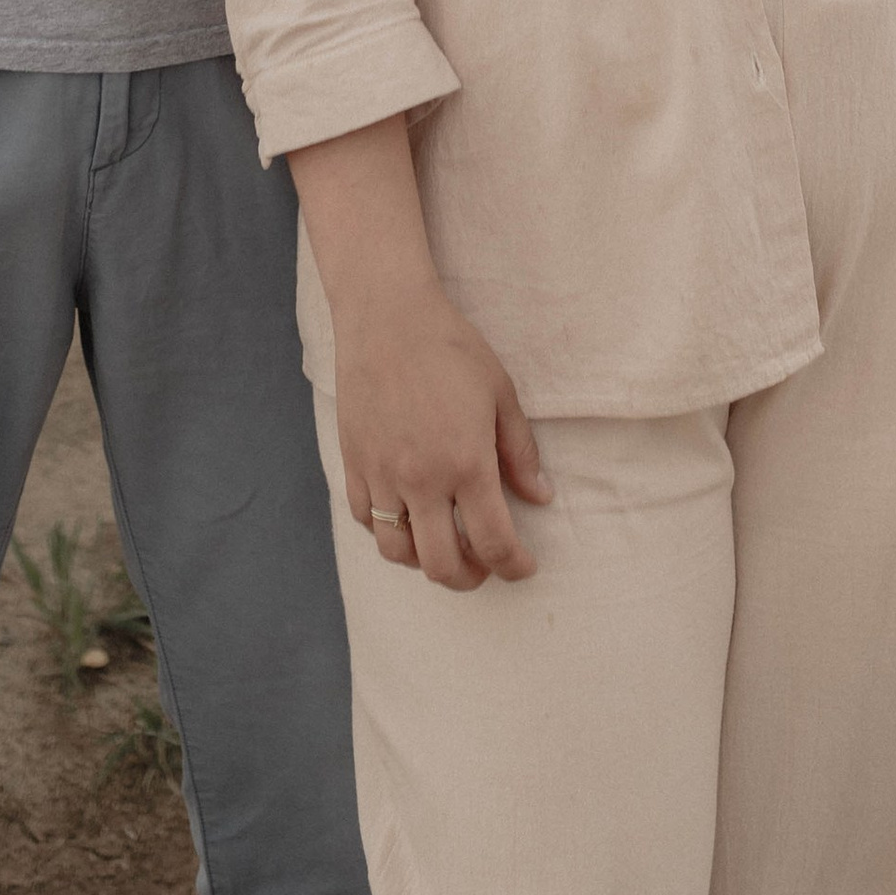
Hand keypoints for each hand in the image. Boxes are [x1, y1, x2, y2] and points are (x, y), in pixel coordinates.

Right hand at [334, 276, 551, 591]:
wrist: (387, 316)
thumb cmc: (451, 348)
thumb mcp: (500, 393)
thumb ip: (521, 452)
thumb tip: (541, 497)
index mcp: (466, 462)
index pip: (493, 542)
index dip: (513, 565)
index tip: (523, 566)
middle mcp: (422, 479)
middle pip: (442, 565)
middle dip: (470, 578)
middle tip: (484, 567)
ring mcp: (382, 474)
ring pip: (398, 553)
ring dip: (425, 562)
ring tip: (444, 547)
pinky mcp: (354, 463)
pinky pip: (367, 520)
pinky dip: (388, 531)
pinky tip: (407, 518)